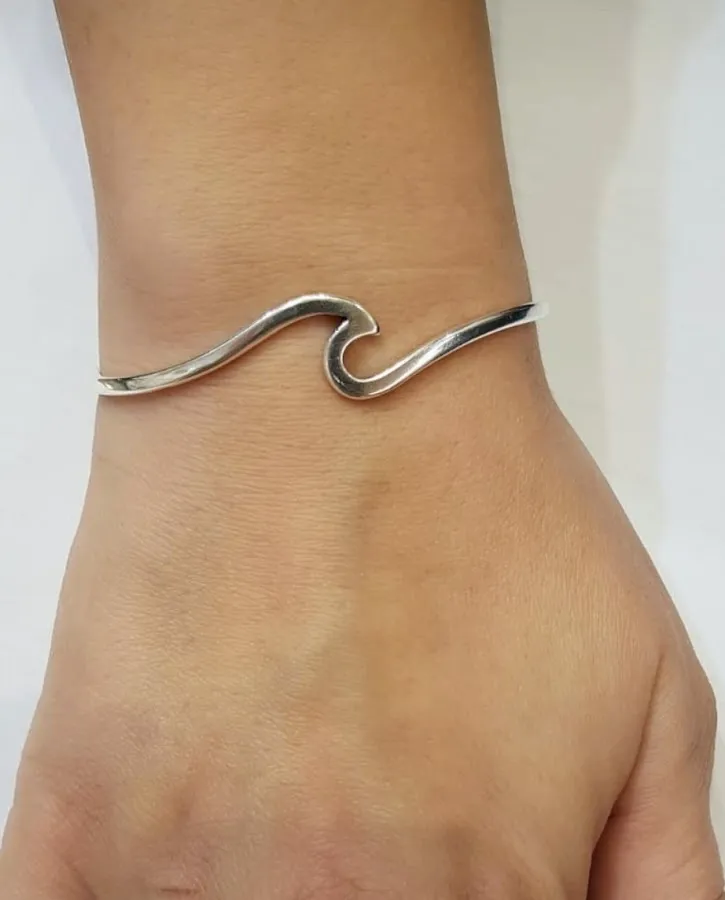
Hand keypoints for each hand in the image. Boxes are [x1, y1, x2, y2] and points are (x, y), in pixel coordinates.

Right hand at [1, 326, 720, 898]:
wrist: (321, 388)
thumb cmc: (484, 510)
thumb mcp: (655, 699)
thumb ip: (669, 879)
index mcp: (485, 897)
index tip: (452, 874)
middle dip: (370, 887)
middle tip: (365, 810)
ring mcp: (182, 874)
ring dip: (252, 885)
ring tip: (284, 784)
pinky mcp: (78, 814)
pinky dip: (131, 891)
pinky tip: (177, 832)